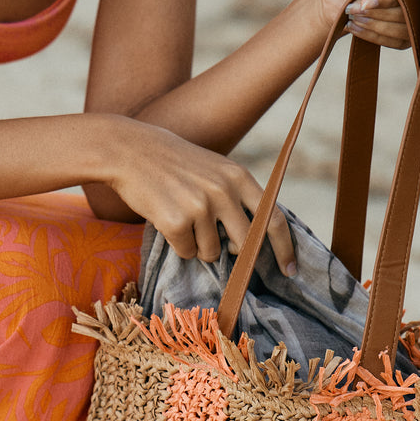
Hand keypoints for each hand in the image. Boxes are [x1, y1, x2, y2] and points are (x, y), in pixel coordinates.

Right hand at [103, 118, 295, 274]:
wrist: (129, 150)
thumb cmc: (174, 164)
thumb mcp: (215, 169)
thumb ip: (237, 196)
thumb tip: (255, 238)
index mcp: (238, 177)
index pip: (273, 219)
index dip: (284, 248)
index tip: (290, 270)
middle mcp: (223, 191)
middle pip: (245, 245)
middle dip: (236, 254)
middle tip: (220, 247)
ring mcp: (199, 207)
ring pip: (211, 253)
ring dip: (198, 245)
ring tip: (182, 217)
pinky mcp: (175, 222)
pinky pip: (186, 252)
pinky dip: (178, 244)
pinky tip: (166, 219)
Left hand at [314, 0, 419, 49]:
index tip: (366, 2)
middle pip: (409, 10)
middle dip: (377, 12)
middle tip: (353, 7)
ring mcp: (414, 12)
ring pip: (404, 29)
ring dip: (375, 25)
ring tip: (353, 15)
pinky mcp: (404, 31)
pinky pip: (397, 42)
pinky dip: (374, 37)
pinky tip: (355, 27)